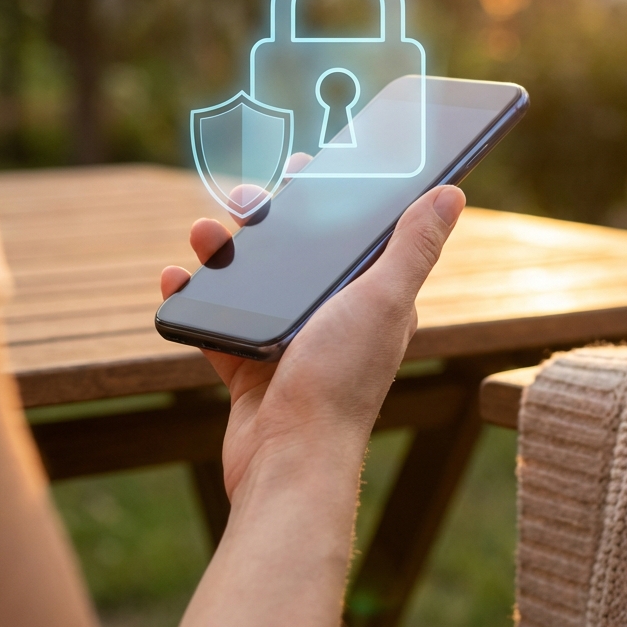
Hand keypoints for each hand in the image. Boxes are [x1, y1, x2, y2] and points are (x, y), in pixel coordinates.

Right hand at [160, 184, 464, 501]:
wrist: (289, 458)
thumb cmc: (341, 379)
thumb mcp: (383, 299)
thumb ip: (413, 246)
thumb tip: (451, 194)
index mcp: (372, 298)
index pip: (354, 235)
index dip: (331, 198)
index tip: (303, 168)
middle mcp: (335, 318)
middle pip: (299, 254)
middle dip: (270, 221)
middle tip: (244, 199)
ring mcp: (292, 344)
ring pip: (255, 284)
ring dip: (226, 254)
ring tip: (204, 233)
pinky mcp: (253, 367)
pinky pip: (221, 324)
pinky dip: (197, 300)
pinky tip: (176, 278)